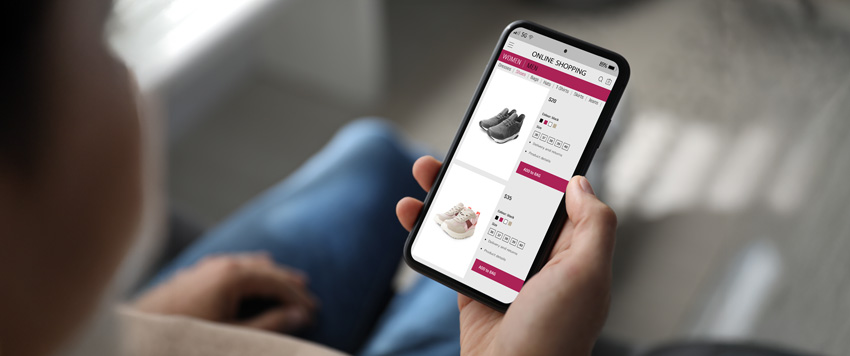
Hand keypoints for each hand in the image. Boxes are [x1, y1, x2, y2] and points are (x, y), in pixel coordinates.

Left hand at [134, 253, 317, 332]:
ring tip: (288, 280)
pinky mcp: (192, 275)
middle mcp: (221, 264)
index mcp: (234, 275)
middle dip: (289, 284)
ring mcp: (205, 267)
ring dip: (270, 274)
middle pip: (266, 269)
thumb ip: (270, 326)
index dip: (299, 298)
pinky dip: (249, 271)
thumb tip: (300, 315)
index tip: (315, 312)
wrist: (137, 338)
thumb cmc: (185, 338)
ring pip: (247, 264)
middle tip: (309, 297)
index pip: (278, 282)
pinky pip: (230, 265)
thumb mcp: (233, 335)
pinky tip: (249, 275)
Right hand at [397, 156, 616, 355]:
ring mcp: (499, 268)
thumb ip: (593, 224)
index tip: (519, 135)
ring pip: (472, 217)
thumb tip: (578, 181)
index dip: (536, 164)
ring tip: (426, 169)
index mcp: (568, 249)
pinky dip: (427, 228)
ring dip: (447, 191)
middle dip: (482, 170)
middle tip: (463, 146)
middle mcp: (535, 255)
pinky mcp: (469, 284)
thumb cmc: (556, 335)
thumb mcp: (587, 274)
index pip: (553, 195)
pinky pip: (447, 247)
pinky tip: (411, 212)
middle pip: (505, 198)